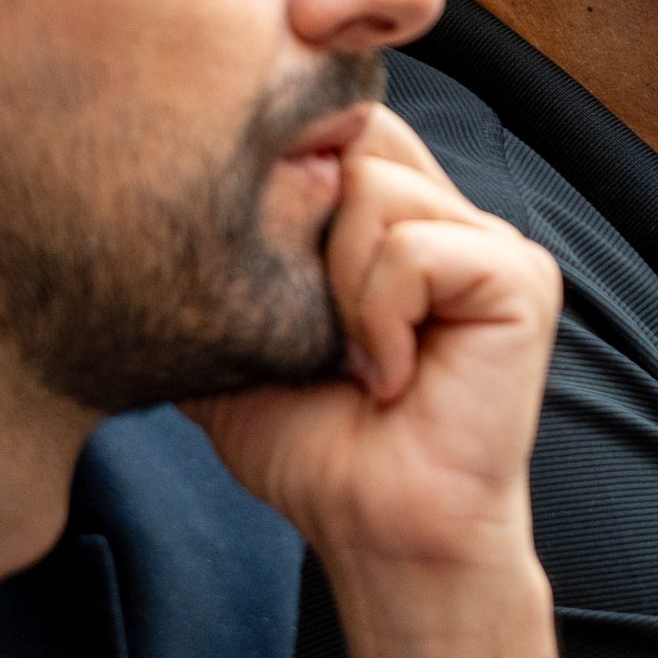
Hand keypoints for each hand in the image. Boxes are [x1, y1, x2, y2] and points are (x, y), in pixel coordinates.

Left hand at [191, 103, 557, 564]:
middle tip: (317, 332)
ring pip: (374, 189)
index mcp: (399, 215)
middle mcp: (452, 213)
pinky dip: (380, 315)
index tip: (273, 284)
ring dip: (338, 289)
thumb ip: (212, 253)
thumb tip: (137, 193)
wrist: (377, 528)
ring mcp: (492, 242)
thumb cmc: (317, 445)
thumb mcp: (237, 329)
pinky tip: (390, 374)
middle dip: (305, 238)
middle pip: (352, 141)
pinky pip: (414, 247)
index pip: (336, 129)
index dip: (287, 184)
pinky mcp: (520, 277)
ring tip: (355, 359)